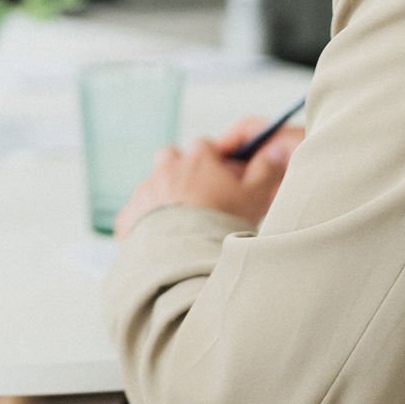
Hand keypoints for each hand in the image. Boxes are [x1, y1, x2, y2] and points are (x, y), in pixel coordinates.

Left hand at [112, 114, 305, 237]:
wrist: (186, 256)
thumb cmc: (223, 223)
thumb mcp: (255, 195)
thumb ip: (266, 170)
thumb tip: (276, 151)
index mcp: (196, 157)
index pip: (205, 147)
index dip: (215, 163)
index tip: (222, 181)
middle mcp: (166, 167)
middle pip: (173, 160)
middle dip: (184, 173)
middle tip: (200, 200)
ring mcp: (145, 190)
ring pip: (155, 187)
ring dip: (165, 199)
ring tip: (183, 226)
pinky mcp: (128, 215)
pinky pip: (137, 214)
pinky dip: (147, 223)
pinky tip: (163, 240)